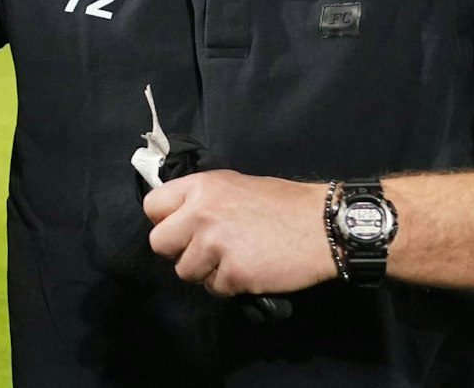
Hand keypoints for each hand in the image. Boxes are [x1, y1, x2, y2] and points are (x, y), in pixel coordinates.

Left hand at [143, 171, 336, 295]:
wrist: (322, 226)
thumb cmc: (281, 204)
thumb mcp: (234, 185)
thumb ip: (202, 200)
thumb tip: (179, 216)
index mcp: (200, 187)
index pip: (152, 206)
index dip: (165, 221)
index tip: (182, 228)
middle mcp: (200, 213)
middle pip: (159, 244)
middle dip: (179, 251)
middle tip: (205, 250)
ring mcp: (215, 244)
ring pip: (184, 271)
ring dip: (206, 271)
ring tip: (234, 259)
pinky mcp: (232, 273)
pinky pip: (214, 288)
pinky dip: (230, 285)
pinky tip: (250, 270)